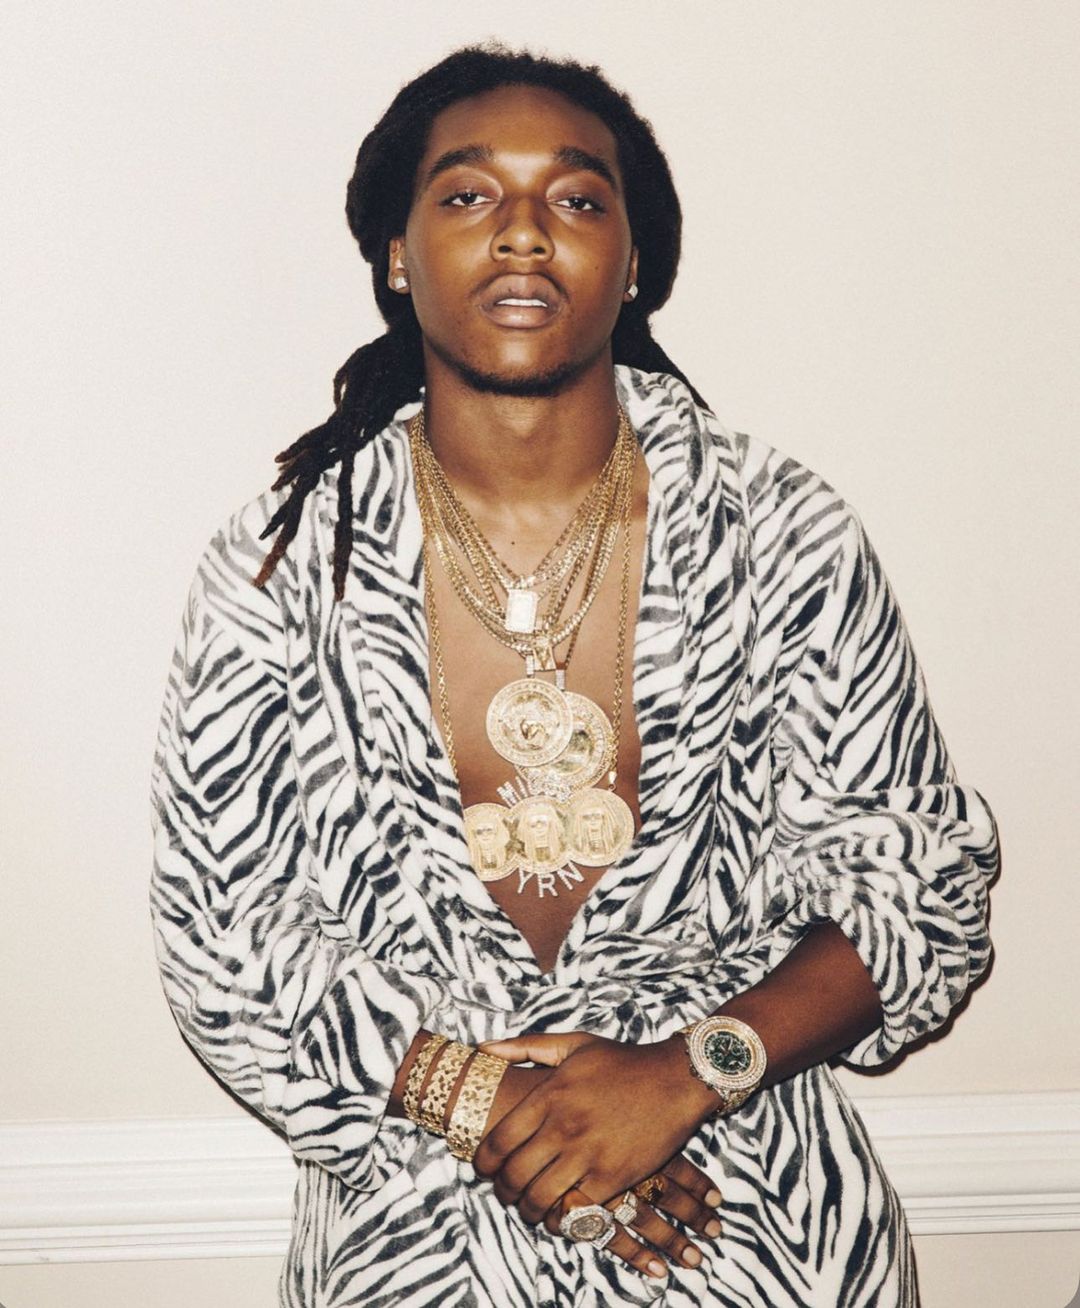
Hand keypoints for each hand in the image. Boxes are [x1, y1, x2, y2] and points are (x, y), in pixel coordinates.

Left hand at [474, 1031, 720, 1272]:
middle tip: (504, 1192)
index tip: (483, 1168)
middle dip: (501, 1190)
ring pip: (539, 1198)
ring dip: (526, 1209)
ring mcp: (588, 1154)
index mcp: (549, 1094)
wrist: (675, 1079)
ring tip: (528, 1207)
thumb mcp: (573, 1044)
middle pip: (513, 1174)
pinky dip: (559, 1220)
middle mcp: (563, 1127)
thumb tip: (483, 1048)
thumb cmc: (623, 1061)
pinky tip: (557, 1215)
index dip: (482, 1162)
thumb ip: (525, 1047)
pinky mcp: (613, 1177)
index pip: (498, 1141)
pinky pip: (574, 1211)